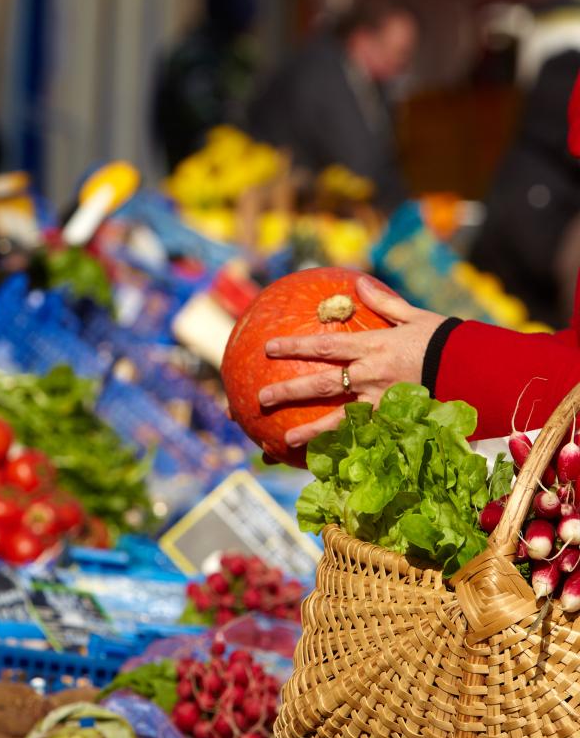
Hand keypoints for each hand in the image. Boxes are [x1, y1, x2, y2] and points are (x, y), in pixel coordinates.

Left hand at [258, 275, 445, 447]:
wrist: (475, 370)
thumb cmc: (445, 341)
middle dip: (289, 390)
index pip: (324, 345)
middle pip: (321, 383)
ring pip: (338, 418)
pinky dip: (344, 445)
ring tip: (285, 438)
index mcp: (373, 346)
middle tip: (261, 398)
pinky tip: (326, 456)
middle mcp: (371, 375)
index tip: (269, 348)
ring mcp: (381, 401)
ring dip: (310, 429)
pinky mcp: (395, 421)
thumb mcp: (415, 317)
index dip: (294, 346)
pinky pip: (364, 434)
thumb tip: (358, 281)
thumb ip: (383, 303)